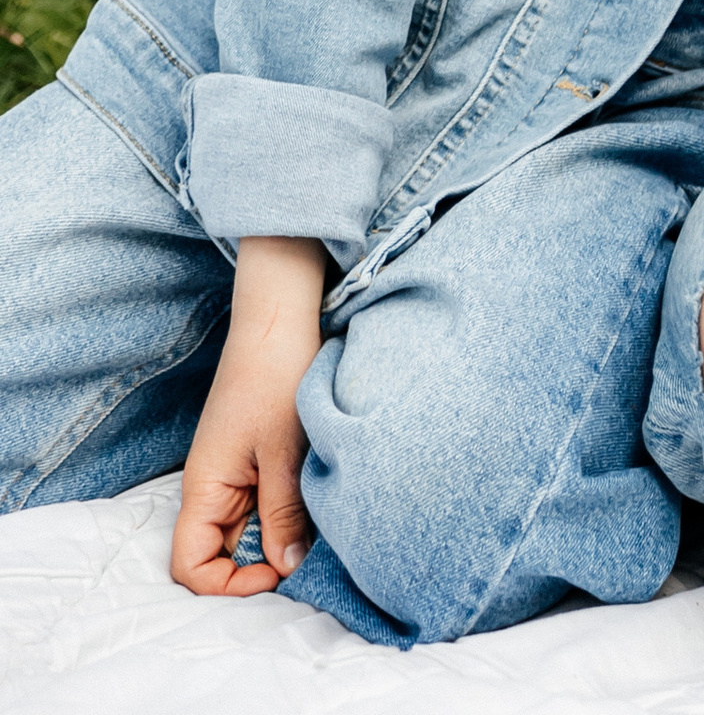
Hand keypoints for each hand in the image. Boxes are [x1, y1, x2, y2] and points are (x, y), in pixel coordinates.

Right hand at [171, 238, 325, 596]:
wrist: (281, 319)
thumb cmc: (276, 377)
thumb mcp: (284, 453)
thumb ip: (282, 514)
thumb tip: (286, 569)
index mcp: (205, 490)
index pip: (190, 567)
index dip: (227, 585)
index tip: (275, 573)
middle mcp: (211, 488)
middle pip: (217, 556)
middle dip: (254, 569)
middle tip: (301, 562)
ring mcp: (232, 474)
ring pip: (242, 533)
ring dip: (272, 541)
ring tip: (312, 535)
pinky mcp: (253, 459)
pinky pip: (259, 506)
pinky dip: (281, 516)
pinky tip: (311, 508)